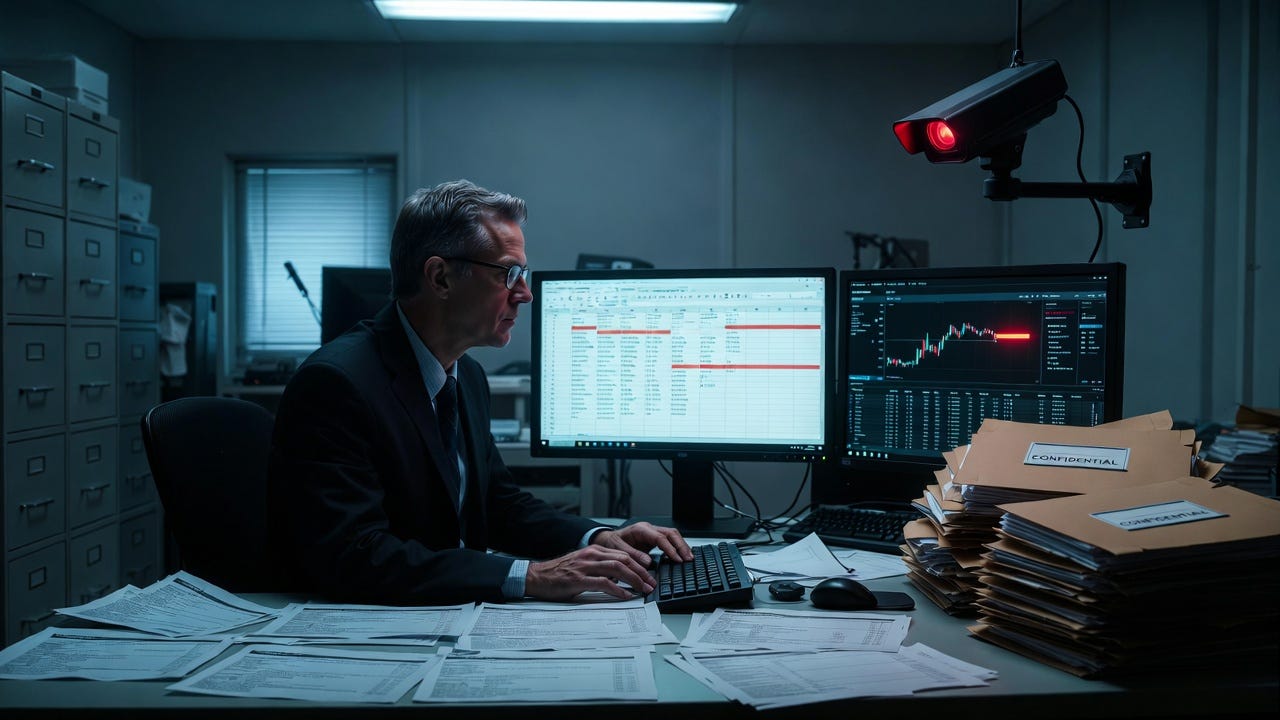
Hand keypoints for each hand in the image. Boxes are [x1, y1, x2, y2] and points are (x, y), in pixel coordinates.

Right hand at [525, 546, 655, 601]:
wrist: (536, 577)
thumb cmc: (558, 573)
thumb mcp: (582, 565)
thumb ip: (599, 568)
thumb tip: (619, 579)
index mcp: (593, 551)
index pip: (623, 554)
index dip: (639, 564)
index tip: (650, 574)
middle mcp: (591, 556)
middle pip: (624, 560)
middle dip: (641, 572)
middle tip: (651, 583)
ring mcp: (584, 567)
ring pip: (617, 569)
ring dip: (633, 580)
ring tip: (643, 589)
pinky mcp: (578, 580)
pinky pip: (603, 583)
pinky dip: (617, 589)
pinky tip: (625, 595)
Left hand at [591, 522, 693, 566]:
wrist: (606, 540)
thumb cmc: (611, 543)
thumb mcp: (618, 550)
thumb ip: (633, 555)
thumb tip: (648, 563)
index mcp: (640, 529)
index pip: (660, 537)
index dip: (670, 548)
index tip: (677, 559)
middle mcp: (648, 529)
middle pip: (670, 533)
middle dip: (681, 546)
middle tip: (688, 558)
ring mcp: (652, 533)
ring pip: (672, 535)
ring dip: (681, 546)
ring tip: (689, 558)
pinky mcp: (654, 539)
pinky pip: (669, 540)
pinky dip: (677, 547)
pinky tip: (681, 555)